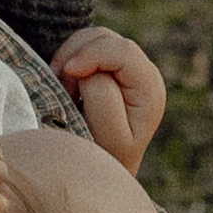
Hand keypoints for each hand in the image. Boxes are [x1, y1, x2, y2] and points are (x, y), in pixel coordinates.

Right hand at [53, 24, 167, 174]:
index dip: (93, 55)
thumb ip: (103, 99)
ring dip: (72, 56)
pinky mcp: (111, 67)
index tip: (67, 73)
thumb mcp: (109, 137)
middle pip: (108, 39)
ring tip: (64, 87)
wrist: (101, 174)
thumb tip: (91, 70)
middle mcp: (144, 74)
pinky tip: (66, 83)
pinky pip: (86, 45)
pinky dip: (70, 57)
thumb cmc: (105, 158)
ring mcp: (128, 69)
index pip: (123, 52)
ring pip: (95, 37)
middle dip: (79, 55)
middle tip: (62, 86)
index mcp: (150, 89)